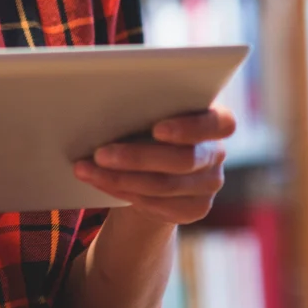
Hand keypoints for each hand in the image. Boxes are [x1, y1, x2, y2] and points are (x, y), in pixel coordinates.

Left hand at [73, 106, 235, 225]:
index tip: (157, 129)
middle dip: (137, 157)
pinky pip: (156, 204)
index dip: (190, 128)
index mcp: (215, 119)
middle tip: (100, 153)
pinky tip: (99, 182)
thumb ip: (145, 103)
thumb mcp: (151, 109)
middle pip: (183, 159)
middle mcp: (217, 153)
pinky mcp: (194, 209)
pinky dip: (122, 192)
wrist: (154, 165)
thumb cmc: (148, 123)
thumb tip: (102, 97)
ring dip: (119, 178)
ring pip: (163, 186)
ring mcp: (209, 185)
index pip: (222, 123)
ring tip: (86, 169)